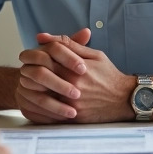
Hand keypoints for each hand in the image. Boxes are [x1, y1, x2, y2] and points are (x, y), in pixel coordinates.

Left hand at [18, 30, 133, 123]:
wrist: (125, 99)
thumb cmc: (109, 75)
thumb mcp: (93, 54)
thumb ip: (68, 44)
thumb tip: (42, 37)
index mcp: (75, 70)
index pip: (46, 60)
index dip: (35, 57)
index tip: (30, 56)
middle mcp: (72, 87)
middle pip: (42, 78)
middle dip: (32, 73)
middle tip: (27, 70)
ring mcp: (72, 104)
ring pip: (43, 96)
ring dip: (35, 89)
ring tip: (33, 84)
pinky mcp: (74, 117)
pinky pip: (51, 112)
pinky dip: (44, 105)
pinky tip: (42, 99)